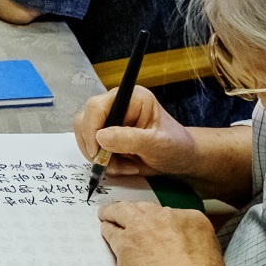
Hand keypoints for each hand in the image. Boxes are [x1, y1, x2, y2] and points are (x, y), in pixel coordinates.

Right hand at [72, 85, 198, 178]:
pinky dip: (103, 162)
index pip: (97, 106)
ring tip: (122, 167)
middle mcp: (116, 104)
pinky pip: (91, 148)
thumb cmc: (175, 147)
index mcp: (131, 98)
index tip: (98, 153)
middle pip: (84, 120)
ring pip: (84, 136)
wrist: (180, 159)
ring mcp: (109, 120)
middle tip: (111, 164)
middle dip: (94, 147)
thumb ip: (130, 139)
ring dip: (99, 157)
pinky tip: (122, 166)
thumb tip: (100, 137)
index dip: (92, 129)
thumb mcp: (156, 144)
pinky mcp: (106, 135)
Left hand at [97, 202, 231, 265]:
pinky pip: (111, 230)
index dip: (163, 223)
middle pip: (147, 208)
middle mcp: (168, 218)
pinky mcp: (125, 242)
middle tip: (130, 215)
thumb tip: (191, 258)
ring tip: (107, 214)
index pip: (174, 215)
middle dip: (138, 212)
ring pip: (124, 211)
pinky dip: (108, 230)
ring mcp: (144, 227)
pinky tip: (105, 229)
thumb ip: (198, 251)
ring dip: (115, 212)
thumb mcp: (214, 262)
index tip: (159, 228)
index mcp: (194, 221)